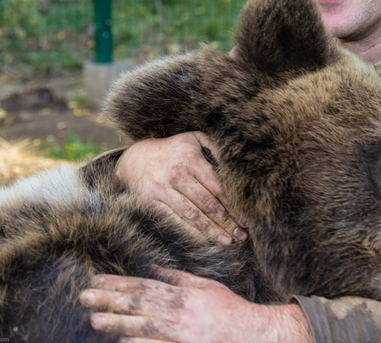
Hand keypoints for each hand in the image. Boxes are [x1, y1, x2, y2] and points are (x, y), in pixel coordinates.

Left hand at [79, 266, 312, 342]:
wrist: (250, 332)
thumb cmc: (228, 309)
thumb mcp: (205, 287)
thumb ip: (179, 278)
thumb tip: (154, 269)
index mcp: (183, 294)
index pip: (144, 286)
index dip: (119, 283)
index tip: (96, 280)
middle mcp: (179, 311)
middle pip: (139, 303)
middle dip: (110, 299)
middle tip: (84, 296)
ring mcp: (180, 333)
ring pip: (143, 325)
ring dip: (118, 322)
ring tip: (95, 319)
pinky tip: (122, 341)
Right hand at [116, 131, 246, 243]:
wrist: (134, 159)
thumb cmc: (172, 150)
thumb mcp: (193, 139)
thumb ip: (215, 146)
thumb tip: (235, 161)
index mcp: (191, 159)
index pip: (217, 186)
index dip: (233, 204)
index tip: (246, 218)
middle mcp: (177, 174)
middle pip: (207, 203)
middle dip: (226, 221)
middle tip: (241, 235)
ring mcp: (162, 189)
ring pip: (192, 214)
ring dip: (211, 230)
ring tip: (227, 241)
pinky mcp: (150, 202)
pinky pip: (173, 220)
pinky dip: (189, 232)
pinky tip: (204, 240)